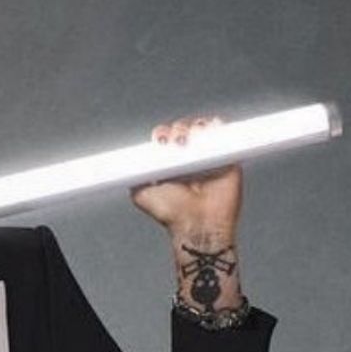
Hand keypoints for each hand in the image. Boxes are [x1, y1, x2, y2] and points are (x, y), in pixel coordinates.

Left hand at [129, 115, 242, 235]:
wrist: (198, 224)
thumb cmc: (172, 213)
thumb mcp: (141, 195)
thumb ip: (134, 177)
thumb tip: (122, 165)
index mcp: (170, 161)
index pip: (166, 136)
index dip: (163, 133)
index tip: (160, 140)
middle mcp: (189, 156)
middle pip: (184, 127)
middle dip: (178, 129)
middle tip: (177, 143)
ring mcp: (208, 155)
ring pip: (202, 127)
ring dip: (196, 127)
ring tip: (192, 143)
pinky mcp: (227, 157)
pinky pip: (224, 133)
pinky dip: (217, 126)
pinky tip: (209, 133)